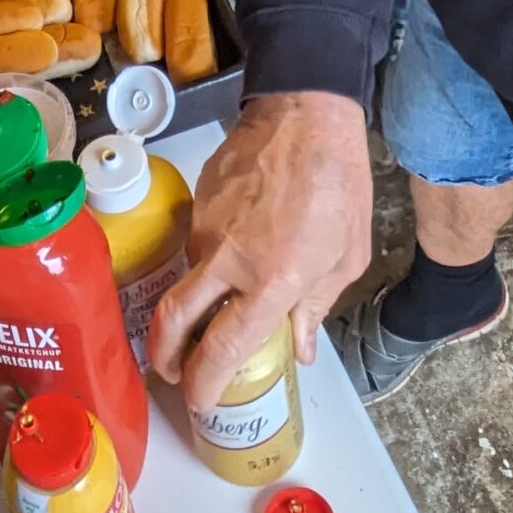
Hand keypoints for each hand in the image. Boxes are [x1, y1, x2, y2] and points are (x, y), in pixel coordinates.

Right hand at [149, 93, 373, 410]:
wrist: (307, 111)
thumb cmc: (338, 182)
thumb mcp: (347, 256)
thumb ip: (316, 308)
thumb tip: (298, 349)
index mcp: (272, 279)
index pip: (223, 347)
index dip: (204, 382)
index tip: (198, 401)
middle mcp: (229, 258)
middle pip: (174, 319)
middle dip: (165, 354)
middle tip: (172, 371)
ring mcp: (206, 226)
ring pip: (189, 277)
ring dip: (197, 299)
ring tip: (220, 302)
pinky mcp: (198, 200)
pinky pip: (197, 240)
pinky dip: (210, 256)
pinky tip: (235, 246)